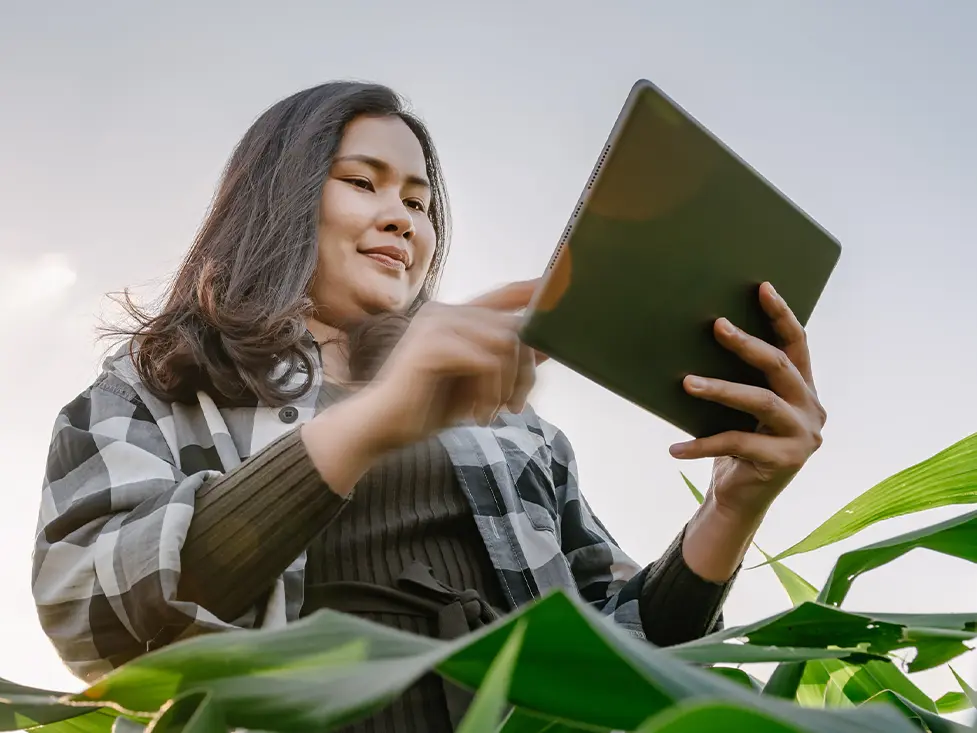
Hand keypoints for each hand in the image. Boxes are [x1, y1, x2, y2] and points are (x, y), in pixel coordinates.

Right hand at [361, 279, 541, 449]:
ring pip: (506, 344)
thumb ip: (506, 361)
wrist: (380, 428)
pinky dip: (492, 391)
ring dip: (509, 385)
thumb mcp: (476, 383)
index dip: (534, 291)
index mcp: (454, 317)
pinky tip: (479, 414)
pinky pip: (487, 362)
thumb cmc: (427, 406)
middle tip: (515, 407)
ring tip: (494, 413)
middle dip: (526, 372)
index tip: (559, 288)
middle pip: (514, 327)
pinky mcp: (432, 346)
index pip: (504, 294)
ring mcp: (437, 326)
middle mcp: (445, 313)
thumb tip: (547, 346)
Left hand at [668, 282, 826, 521]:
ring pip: (760, 401)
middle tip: (716, 326)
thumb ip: (742, 381)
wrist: (741, 500)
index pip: (797, 344)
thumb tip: (705, 336)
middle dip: (747, 344)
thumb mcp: (742, 410)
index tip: (762, 287)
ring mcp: (803, 436)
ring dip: (720, 389)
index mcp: (803, 390)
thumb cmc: (737, 445)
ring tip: (686, 382)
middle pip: (779, 366)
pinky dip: (702, 445)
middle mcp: (811, 409)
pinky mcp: (786, 461)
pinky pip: (737, 443)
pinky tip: (675, 448)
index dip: (781, 315)